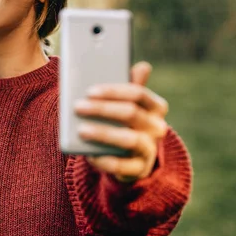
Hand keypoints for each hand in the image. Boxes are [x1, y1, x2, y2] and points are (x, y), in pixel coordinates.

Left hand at [74, 62, 168, 181]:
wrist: (129, 156)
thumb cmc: (123, 121)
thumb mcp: (124, 102)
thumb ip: (127, 85)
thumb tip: (143, 66)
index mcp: (155, 106)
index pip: (138, 93)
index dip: (113, 91)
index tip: (89, 90)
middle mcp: (157, 127)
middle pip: (131, 113)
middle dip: (102, 109)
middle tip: (78, 106)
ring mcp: (150, 149)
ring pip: (129, 139)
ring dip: (103, 133)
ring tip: (81, 130)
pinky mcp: (139, 169)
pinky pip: (123, 166)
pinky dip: (105, 160)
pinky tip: (89, 154)